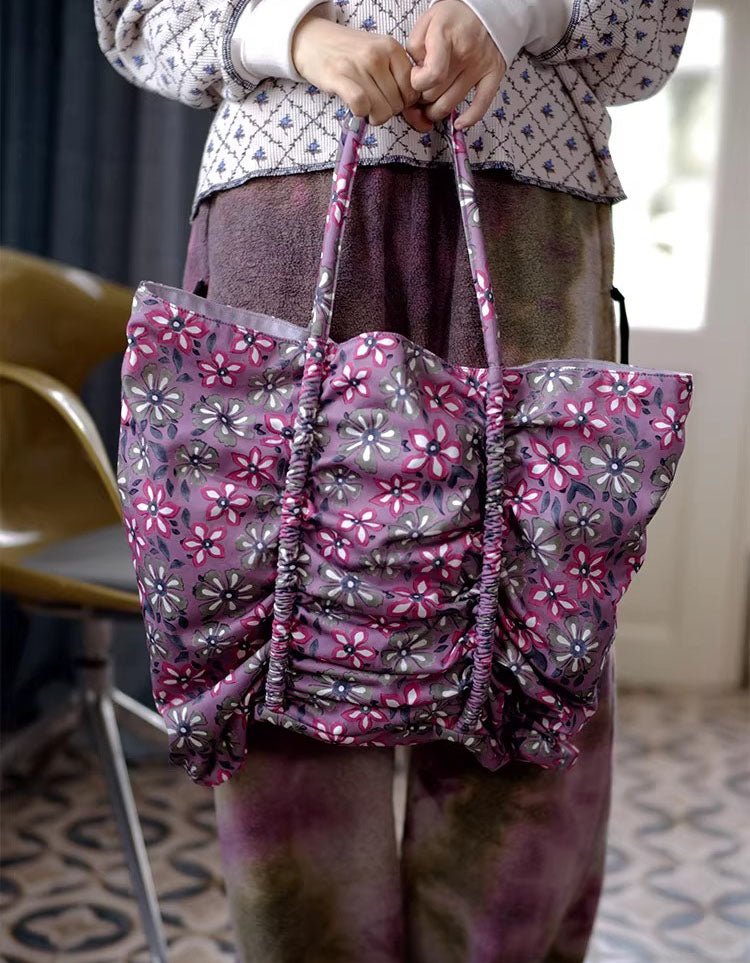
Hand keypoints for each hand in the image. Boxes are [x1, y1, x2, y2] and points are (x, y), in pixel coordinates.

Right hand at [292, 15, 420, 125]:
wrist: (314, 40)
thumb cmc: (350, 54)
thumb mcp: (380, 56)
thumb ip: (400, 80)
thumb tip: (424, 123)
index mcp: (392, 47)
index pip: (413, 90)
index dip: (405, 103)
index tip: (392, 100)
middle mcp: (377, 54)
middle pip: (397, 104)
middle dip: (388, 110)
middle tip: (375, 102)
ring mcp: (358, 65)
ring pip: (382, 110)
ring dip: (374, 116)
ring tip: (365, 106)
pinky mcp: (339, 77)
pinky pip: (361, 106)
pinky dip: (361, 113)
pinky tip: (356, 107)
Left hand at [404, 0, 505, 129]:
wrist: (488, 10)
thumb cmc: (454, 18)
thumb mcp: (427, 22)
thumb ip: (415, 48)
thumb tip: (415, 74)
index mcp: (446, 37)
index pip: (431, 75)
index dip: (417, 83)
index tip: (416, 77)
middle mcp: (465, 54)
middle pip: (435, 94)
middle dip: (423, 97)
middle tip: (422, 91)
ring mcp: (480, 67)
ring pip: (451, 104)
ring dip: (436, 111)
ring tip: (431, 105)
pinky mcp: (493, 75)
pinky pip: (481, 105)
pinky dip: (469, 119)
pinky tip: (459, 124)